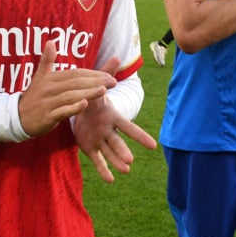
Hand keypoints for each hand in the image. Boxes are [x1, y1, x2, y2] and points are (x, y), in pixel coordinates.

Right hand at [17, 41, 116, 137]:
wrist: (17, 118)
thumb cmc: (33, 97)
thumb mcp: (39, 77)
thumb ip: (47, 60)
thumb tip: (51, 41)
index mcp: (51, 78)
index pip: (75, 74)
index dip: (92, 74)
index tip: (109, 75)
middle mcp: (49, 89)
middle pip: (75, 83)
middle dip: (95, 82)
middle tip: (113, 82)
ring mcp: (48, 103)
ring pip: (70, 96)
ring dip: (88, 93)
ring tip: (104, 90)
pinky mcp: (47, 116)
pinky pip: (61, 112)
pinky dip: (73, 108)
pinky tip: (85, 105)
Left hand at [72, 56, 156, 182]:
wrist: (81, 108)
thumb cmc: (94, 97)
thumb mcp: (98, 85)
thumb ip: (106, 73)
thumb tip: (115, 56)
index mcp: (112, 117)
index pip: (128, 127)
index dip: (140, 136)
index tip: (153, 146)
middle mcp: (108, 130)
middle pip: (118, 142)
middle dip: (124, 151)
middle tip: (130, 162)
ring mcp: (100, 140)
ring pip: (109, 152)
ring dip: (117, 162)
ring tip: (125, 171)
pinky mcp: (90, 147)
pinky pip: (97, 160)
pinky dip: (103, 170)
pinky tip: (110, 180)